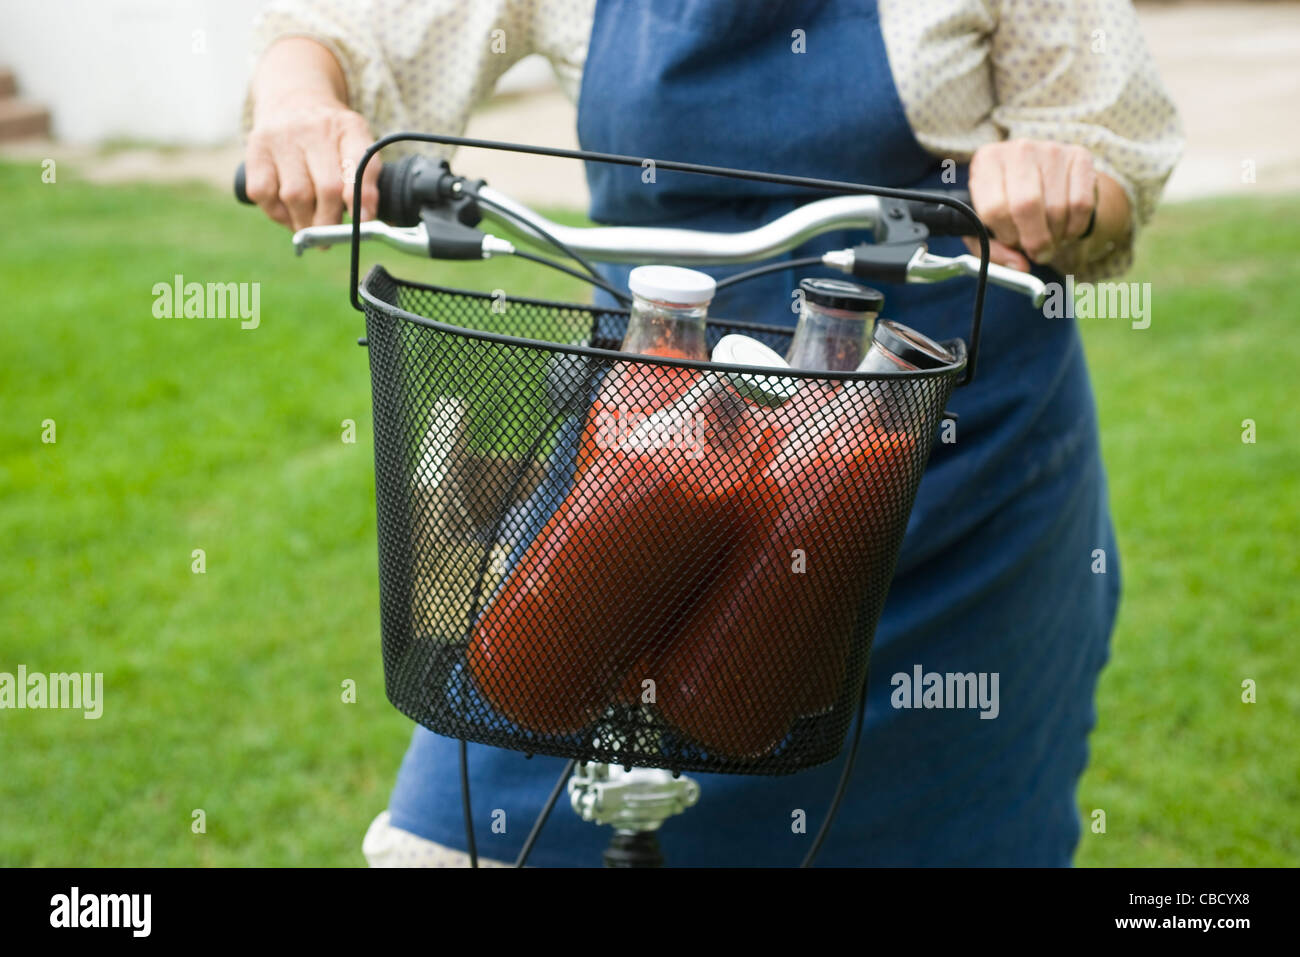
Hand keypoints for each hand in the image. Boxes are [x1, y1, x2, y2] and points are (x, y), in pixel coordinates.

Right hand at [244, 93, 380, 230]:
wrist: (294, 102)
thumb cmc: (331, 140)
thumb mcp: (357, 148)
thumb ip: (367, 181)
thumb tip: (366, 220)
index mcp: (349, 128)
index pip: (359, 163)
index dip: (362, 196)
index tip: (363, 220)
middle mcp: (315, 128)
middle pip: (327, 189)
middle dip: (330, 222)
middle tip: (330, 233)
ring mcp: (281, 136)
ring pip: (294, 196)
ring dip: (304, 222)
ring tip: (310, 224)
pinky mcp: (256, 148)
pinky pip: (264, 193)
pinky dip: (277, 213)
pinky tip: (288, 211)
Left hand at [964, 139, 1097, 271]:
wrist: (1045, 179)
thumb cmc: (1008, 207)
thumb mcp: (987, 226)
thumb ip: (991, 250)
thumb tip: (1019, 267)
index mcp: (986, 162)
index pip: (994, 209)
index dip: (1006, 236)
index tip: (1012, 243)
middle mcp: (1018, 149)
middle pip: (1026, 206)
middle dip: (1034, 241)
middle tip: (1038, 253)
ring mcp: (1051, 149)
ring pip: (1056, 208)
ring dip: (1055, 236)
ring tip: (1050, 238)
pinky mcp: (1079, 156)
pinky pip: (1081, 204)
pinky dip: (1075, 227)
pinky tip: (1066, 229)